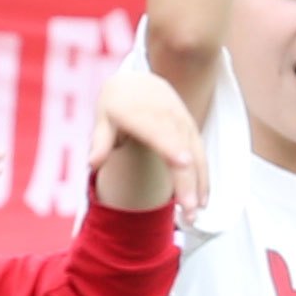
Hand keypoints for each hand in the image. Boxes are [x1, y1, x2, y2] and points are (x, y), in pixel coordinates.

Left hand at [89, 58, 209, 217]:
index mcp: (140, 111)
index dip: (171, 146)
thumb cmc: (116, 105)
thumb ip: (101, 141)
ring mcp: (182, 121)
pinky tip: (203, 200)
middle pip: (180, 149)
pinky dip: (203, 177)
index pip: (157, 130)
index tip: (182, 163)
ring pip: (195, 153)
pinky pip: (200, 154)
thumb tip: (93, 163)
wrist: (138, 83)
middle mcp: (166, 115)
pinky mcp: (191, 129)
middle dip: (186, 179)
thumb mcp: (103, 119)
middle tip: (188, 209)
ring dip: (198, 183)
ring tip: (195, 212)